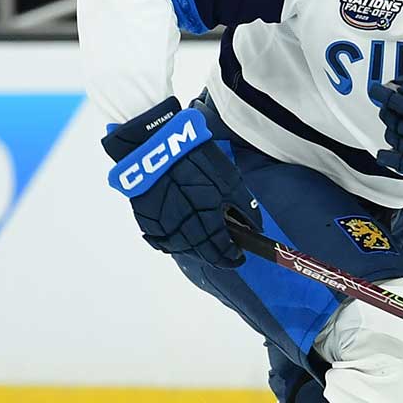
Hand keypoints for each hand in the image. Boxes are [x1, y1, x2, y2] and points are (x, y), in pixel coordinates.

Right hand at [103, 98, 260, 267]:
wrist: (154, 144)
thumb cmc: (197, 159)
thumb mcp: (229, 180)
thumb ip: (244, 207)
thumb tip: (255, 226)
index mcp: (206, 219)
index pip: (221, 249)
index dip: (232, 257)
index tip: (238, 257)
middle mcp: (184, 227)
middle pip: (202, 253)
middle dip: (217, 257)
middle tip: (226, 255)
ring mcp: (163, 225)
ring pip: (182, 249)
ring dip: (197, 251)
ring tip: (207, 246)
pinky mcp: (146, 220)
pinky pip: (163, 240)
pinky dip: (175, 242)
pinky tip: (184, 237)